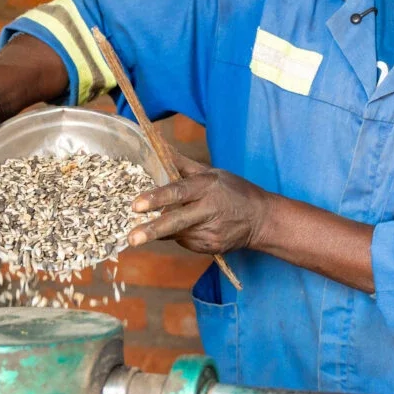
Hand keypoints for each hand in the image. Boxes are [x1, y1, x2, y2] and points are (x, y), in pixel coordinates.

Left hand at [128, 152, 271, 255]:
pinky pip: (185, 242)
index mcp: (207, 187)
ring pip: (176, 233)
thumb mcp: (211, 172)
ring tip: (173, 221)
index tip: (136, 206)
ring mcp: (210, 232)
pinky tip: (192, 227)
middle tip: (131, 239)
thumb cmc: (234, 190)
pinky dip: (181, 235)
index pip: (178, 191)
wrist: (261, 219)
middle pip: (176, 221)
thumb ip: (182, 164)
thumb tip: (157, 147)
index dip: (156, 198)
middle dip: (152, 230)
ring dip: (165, 229)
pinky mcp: (210, 247)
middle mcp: (208, 210)